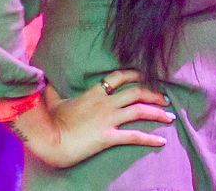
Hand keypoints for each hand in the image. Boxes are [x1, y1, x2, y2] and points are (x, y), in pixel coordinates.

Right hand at [29, 69, 174, 167]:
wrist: (50, 139)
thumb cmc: (51, 120)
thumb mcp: (53, 100)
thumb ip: (54, 89)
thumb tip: (45, 80)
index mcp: (95, 92)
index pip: (119, 76)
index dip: (134, 74)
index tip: (145, 76)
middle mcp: (106, 102)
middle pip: (136, 92)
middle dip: (154, 94)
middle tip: (166, 98)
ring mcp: (109, 119)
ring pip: (139, 110)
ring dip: (157, 112)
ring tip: (170, 116)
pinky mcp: (109, 137)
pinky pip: (134, 136)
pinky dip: (150, 138)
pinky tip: (161, 141)